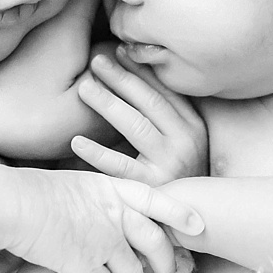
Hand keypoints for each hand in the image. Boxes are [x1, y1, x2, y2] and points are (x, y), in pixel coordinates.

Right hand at [1, 168, 202, 272]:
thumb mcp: (73, 184)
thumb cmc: (32, 192)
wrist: (12, 203)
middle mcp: (114, 212)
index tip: (198, 225)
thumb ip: (95, 198)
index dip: (178, 212)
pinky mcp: (85, 264)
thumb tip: (103, 209)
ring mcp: (102, 239)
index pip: (154, 198)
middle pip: (154, 242)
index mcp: (111, 188)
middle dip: (165, 266)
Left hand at [72, 49, 208, 185]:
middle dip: (121, 78)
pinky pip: (121, 167)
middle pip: (149, 101)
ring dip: (108, 103)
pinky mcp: (153, 188)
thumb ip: (166, 116)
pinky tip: (77, 141)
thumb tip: (137, 77)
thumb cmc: (181, 176)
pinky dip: (98, 153)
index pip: (164, 90)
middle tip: (95, 61)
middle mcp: (186, 140)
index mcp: (193, 125)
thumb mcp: (184, 142)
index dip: (140, 69)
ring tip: (84, 88)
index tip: (118, 51)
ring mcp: (171, 164)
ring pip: (136, 125)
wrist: (196, 220)